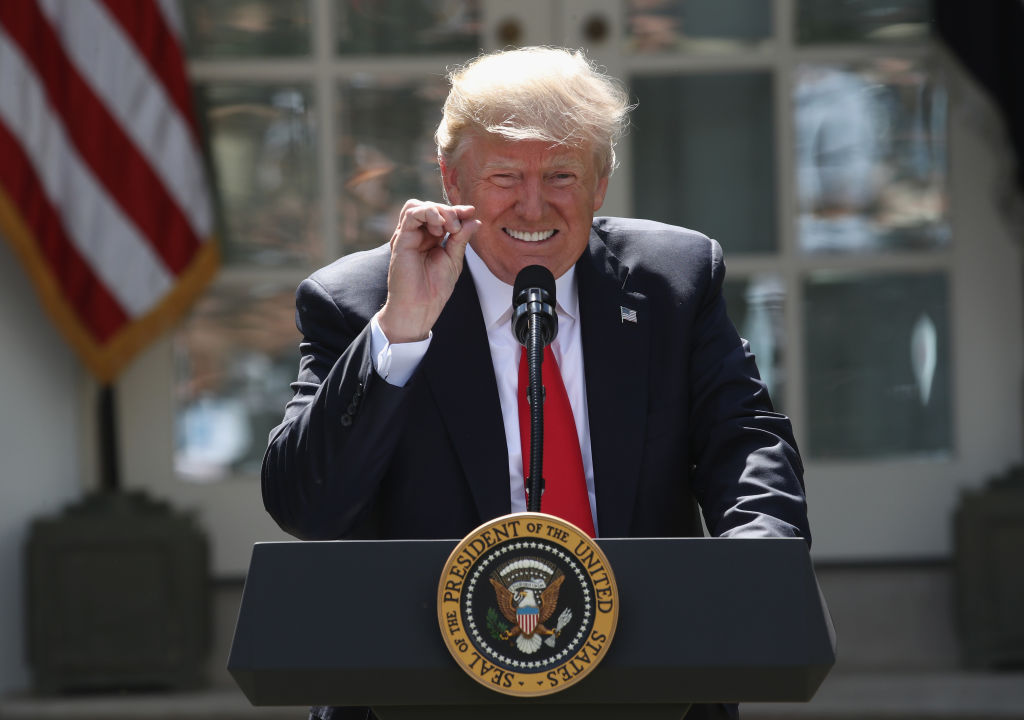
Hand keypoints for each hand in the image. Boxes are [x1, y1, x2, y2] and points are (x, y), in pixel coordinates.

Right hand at [378, 200, 480, 342]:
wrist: (420, 307)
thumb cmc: (434, 288)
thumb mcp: (454, 259)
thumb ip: (461, 238)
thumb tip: (474, 219)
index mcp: (430, 239)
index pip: (441, 214)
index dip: (457, 211)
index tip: (471, 212)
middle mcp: (418, 235)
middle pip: (430, 206)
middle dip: (449, 211)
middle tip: (458, 226)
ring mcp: (408, 236)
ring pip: (417, 205)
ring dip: (437, 210)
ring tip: (449, 227)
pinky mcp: (401, 239)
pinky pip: (411, 214)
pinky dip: (427, 212)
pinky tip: (439, 226)